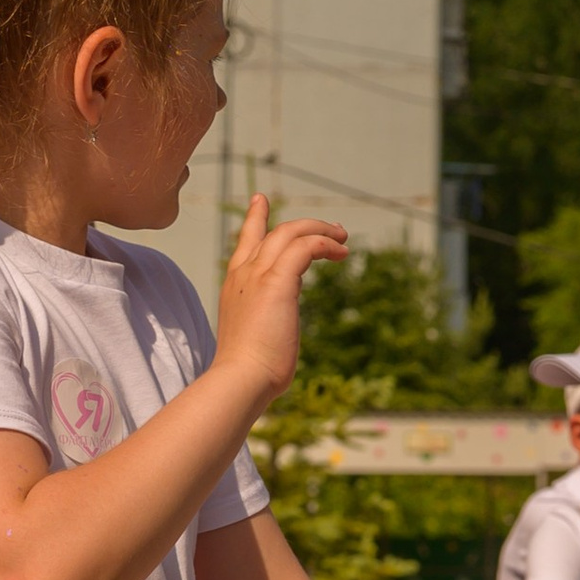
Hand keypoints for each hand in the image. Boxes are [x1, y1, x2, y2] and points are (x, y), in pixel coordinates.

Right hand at [214, 193, 350, 405]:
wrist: (241, 379)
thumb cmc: (249, 371)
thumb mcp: (255, 337)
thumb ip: (264, 323)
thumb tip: (276, 333)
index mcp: (235, 285)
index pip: (246, 242)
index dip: (255, 219)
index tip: (260, 200)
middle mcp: (243, 273)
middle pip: (274, 231)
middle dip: (306, 225)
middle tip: (333, 229)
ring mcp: (258, 274)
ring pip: (292, 232)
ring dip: (321, 231)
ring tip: (343, 239)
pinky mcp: (277, 281)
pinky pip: (305, 246)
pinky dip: (325, 244)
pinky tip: (342, 253)